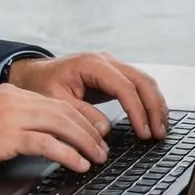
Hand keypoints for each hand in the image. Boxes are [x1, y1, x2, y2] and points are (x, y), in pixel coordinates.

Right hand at [0, 84, 109, 176]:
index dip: (79, 118)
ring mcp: (11, 116)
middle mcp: (15, 101)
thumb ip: (11, 124)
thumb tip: (36, 140)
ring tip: (98, 158)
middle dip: (89, 130)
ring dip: (85, 143)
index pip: (55, 103)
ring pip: (61, 124)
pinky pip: (47, 144)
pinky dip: (68, 154)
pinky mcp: (6, 136)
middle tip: (104, 148)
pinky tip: (78, 165)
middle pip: (64, 111)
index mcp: (11, 95)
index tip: (94, 133)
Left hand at [7, 53, 168, 140]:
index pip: (125, 87)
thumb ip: (80, 114)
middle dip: (154, 108)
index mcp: (92, 64)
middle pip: (142, 81)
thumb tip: (104, 130)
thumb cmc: (42, 86)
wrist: (34, 74)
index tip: (143, 132)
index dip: (137, 111)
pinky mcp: (114, 74)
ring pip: (145, 81)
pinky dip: (149, 101)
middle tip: (159, 134)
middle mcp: (106, 61)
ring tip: (161, 129)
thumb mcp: (55, 102)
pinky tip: (153, 118)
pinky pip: (139, 85)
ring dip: (156, 105)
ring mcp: (112, 65)